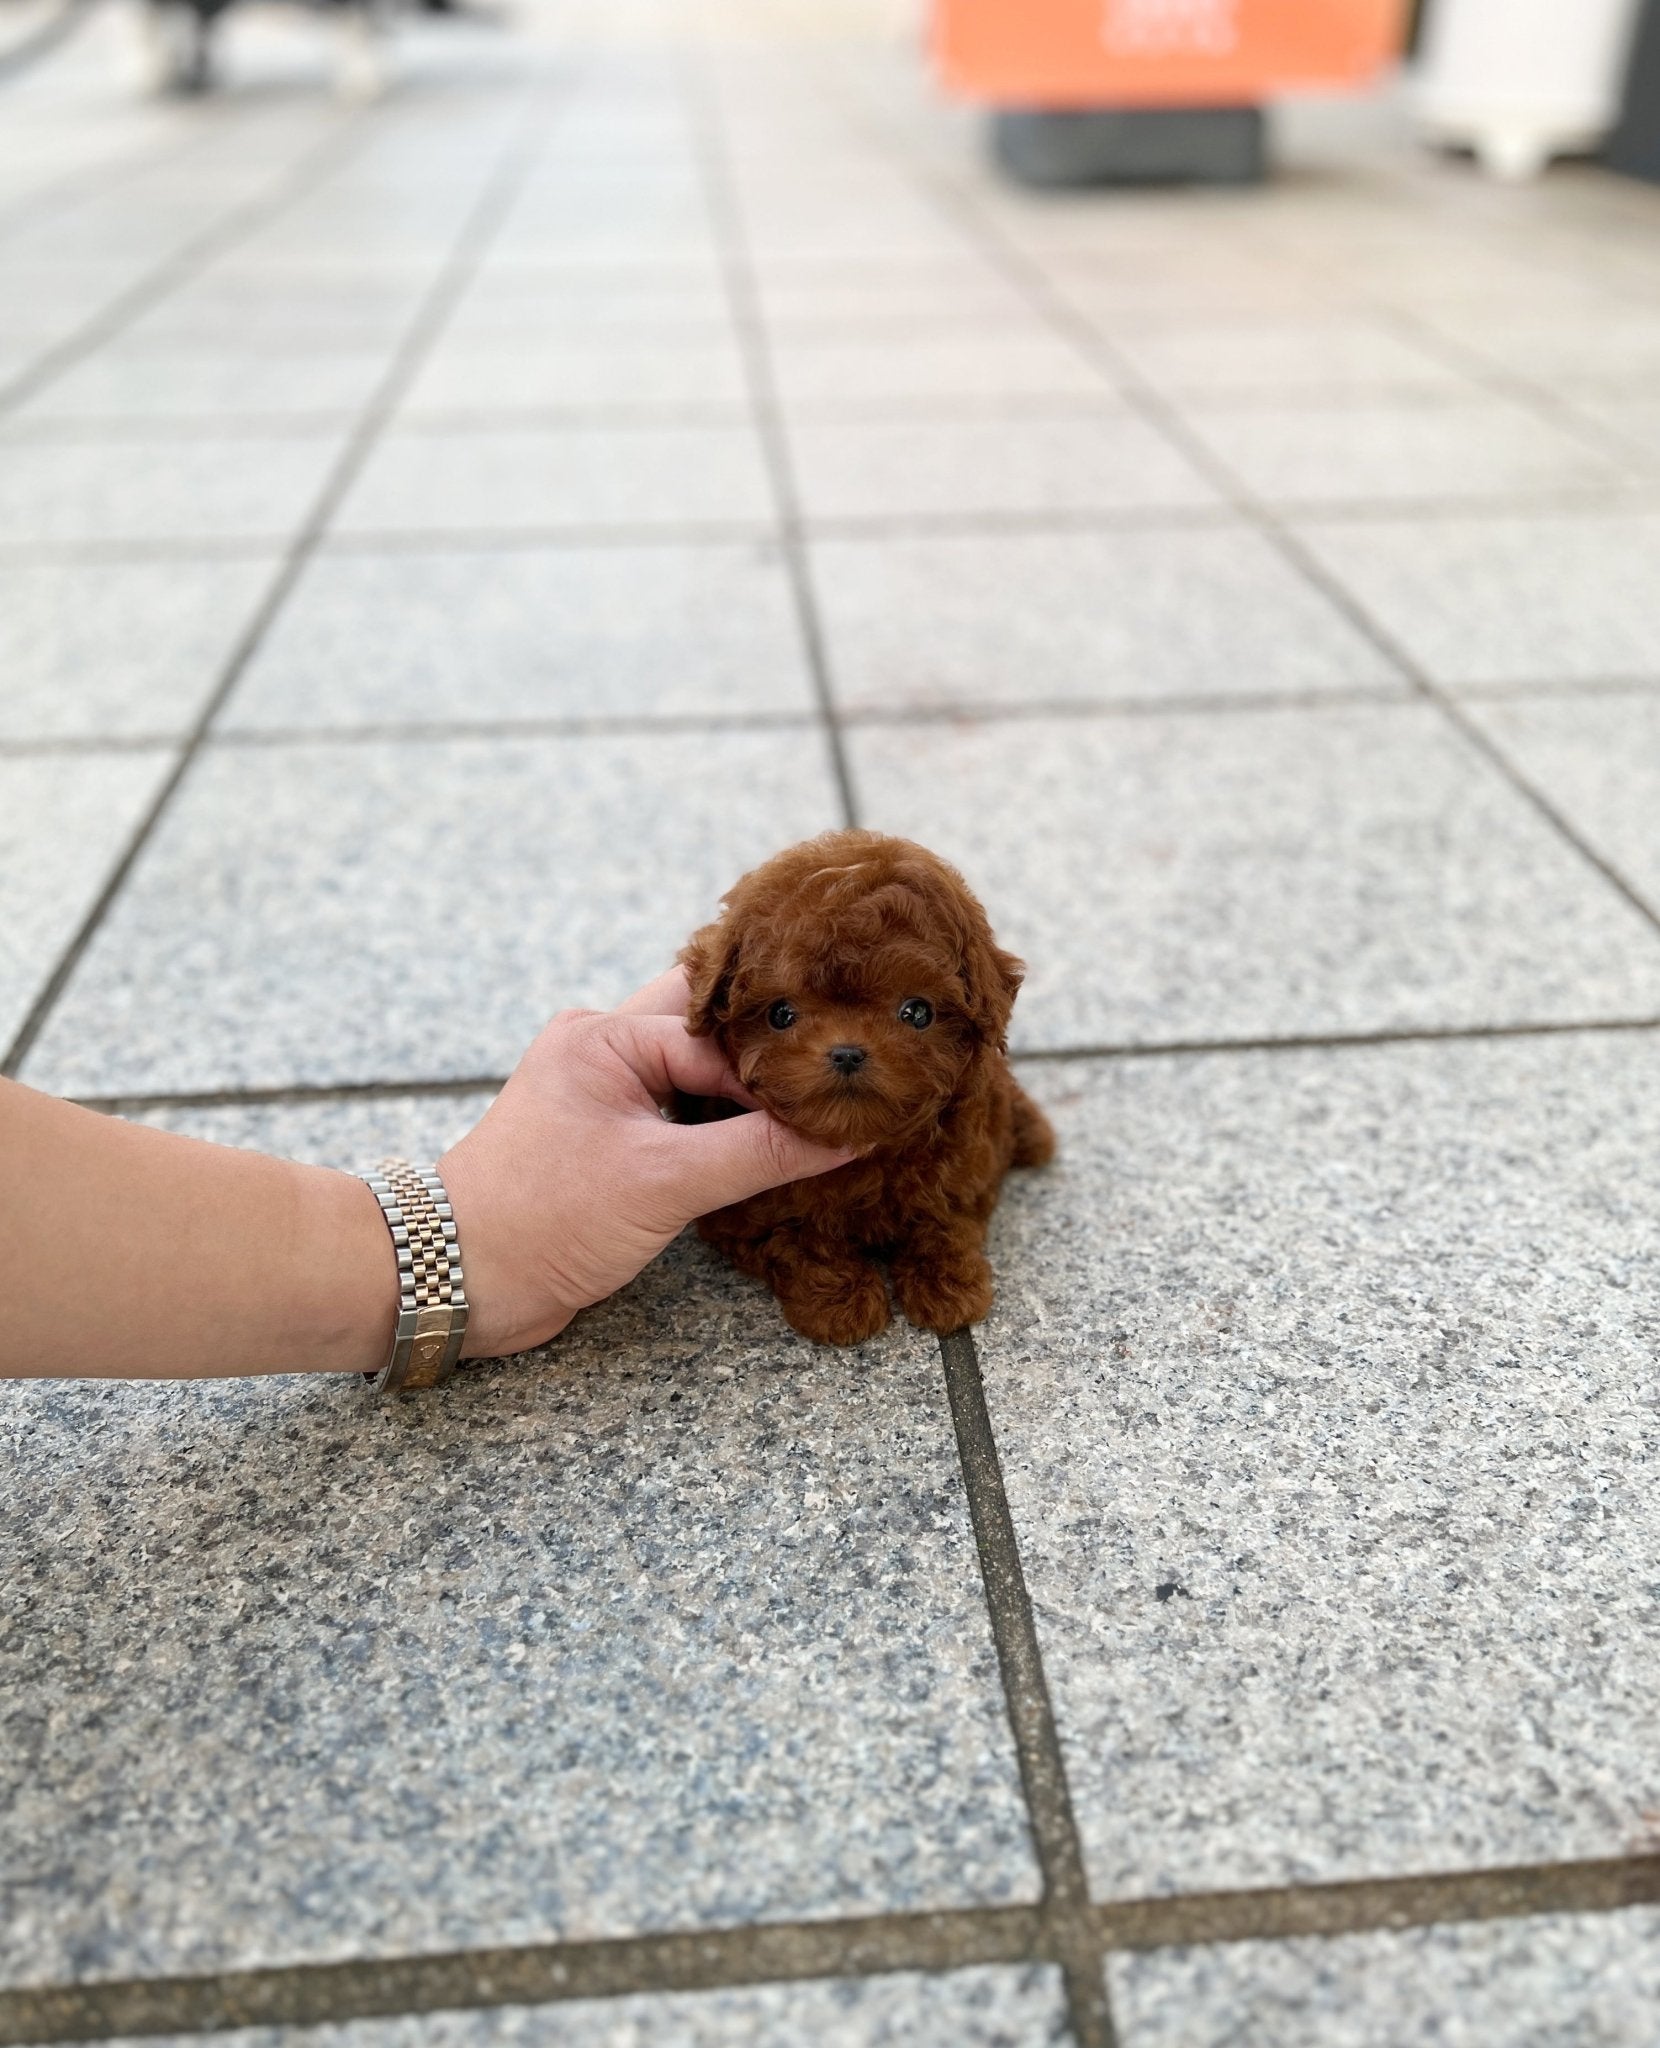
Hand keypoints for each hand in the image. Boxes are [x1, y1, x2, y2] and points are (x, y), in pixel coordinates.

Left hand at [438, 967, 854, 1357]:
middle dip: (771, 1046)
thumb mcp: (664, 1185)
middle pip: (710, 1026)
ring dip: (748, 1085)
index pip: (722, 1039)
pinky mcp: (609, 1137)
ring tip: (818, 1097)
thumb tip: (847, 1134)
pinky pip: (682, 1107)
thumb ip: (761, 1153)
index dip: (785, 1068)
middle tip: (842, 1062)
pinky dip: (725, 1118)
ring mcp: (604, 1091)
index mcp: (605, 1035)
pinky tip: (771, 1136)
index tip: (847, 1092)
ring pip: (698, 1067)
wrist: (461, 1283)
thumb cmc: (541, 1222)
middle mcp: (603, 1047)